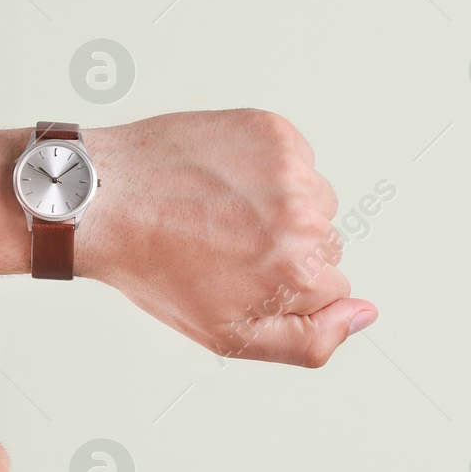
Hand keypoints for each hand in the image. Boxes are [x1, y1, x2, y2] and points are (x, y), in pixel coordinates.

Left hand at [79, 110, 376, 365]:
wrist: (105, 198)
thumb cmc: (157, 268)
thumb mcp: (229, 336)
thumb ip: (310, 340)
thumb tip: (365, 313)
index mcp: (298, 273)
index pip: (333, 288)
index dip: (285, 288)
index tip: (243, 276)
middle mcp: (303, 218)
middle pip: (329, 244)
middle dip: (287, 249)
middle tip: (226, 246)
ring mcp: (290, 169)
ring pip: (316, 201)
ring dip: (281, 207)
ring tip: (223, 213)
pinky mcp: (275, 131)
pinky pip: (298, 160)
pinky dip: (268, 171)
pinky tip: (224, 182)